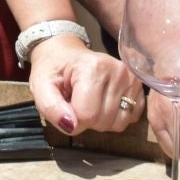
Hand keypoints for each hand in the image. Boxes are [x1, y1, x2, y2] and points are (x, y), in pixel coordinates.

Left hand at [28, 34, 143, 134]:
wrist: (65, 54)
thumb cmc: (53, 70)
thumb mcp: (41, 86)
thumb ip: (51, 107)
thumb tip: (70, 126)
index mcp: (92, 68)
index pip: (86, 115)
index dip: (72, 119)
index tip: (65, 105)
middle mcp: (118, 71)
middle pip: (103, 121)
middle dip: (86, 120)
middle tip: (76, 101)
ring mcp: (132, 78)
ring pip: (118, 123)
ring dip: (101, 120)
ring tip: (89, 101)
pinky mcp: (139, 86)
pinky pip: (131, 118)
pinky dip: (115, 117)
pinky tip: (104, 102)